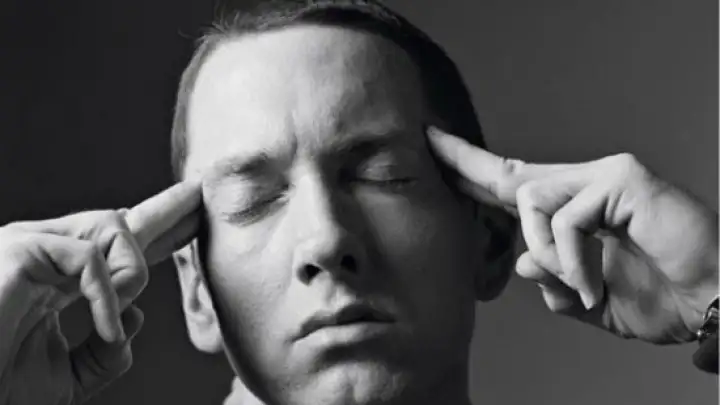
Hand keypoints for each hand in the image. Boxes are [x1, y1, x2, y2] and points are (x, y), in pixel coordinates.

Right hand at [0, 181, 201, 403]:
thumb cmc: (1, 388)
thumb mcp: (68, 377)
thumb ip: (106, 351)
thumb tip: (133, 318)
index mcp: (56, 281)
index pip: (117, 248)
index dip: (159, 230)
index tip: (193, 212)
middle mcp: (46, 256)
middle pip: (119, 220)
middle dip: (166, 209)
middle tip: (197, 194)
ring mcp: (33, 247)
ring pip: (115, 228)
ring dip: (131, 273)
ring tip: (112, 316)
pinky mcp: (21, 248)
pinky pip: (92, 257)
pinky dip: (107, 296)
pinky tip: (104, 326)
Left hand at [428, 127, 717, 343]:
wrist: (714, 304)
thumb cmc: (663, 299)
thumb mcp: (590, 298)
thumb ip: (556, 281)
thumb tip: (524, 260)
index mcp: (578, 209)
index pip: (516, 188)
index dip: (475, 174)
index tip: (438, 155)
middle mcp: (588, 182)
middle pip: (513, 171)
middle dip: (466, 162)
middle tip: (429, 141)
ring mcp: (605, 176)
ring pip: (532, 201)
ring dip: (546, 253)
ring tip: (579, 286)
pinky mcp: (622, 179)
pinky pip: (567, 220)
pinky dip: (574, 262)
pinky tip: (595, 287)